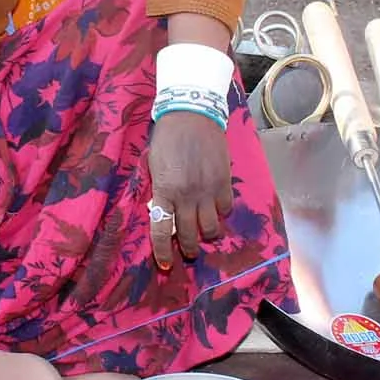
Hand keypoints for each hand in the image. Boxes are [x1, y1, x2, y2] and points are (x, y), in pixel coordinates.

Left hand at [148, 111, 233, 265]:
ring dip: (207, 234)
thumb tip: (163, 212)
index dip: (163, 252)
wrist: (192, 115)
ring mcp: (207, 190)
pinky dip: (221, 213)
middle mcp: (186, 196)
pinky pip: (225, 209)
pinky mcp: (224, 182)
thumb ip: (159, 190)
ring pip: (211, 228)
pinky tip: (216, 209)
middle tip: (188, 251)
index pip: (161, 231)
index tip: (166, 264)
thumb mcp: (154, 166)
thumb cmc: (167, 139)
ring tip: (204, 232)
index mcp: (164, 191)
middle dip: (188, 248)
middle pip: (189, 235)